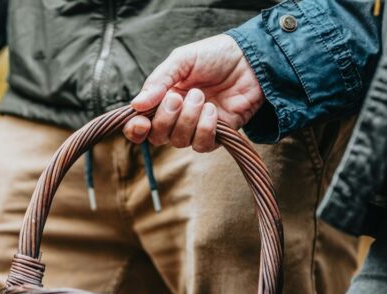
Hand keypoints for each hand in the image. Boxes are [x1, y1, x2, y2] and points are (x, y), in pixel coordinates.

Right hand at [123, 34, 263, 151]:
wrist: (249, 59)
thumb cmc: (215, 55)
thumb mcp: (182, 60)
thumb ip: (158, 81)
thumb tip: (136, 105)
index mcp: (162, 98)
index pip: (140, 124)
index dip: (136, 130)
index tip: (142, 123)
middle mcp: (177, 117)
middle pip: (158, 137)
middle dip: (165, 119)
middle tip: (178, 97)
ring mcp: (196, 128)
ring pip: (179, 142)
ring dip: (188, 120)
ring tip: (201, 96)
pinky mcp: (217, 135)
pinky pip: (201, 145)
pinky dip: (205, 129)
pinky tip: (213, 110)